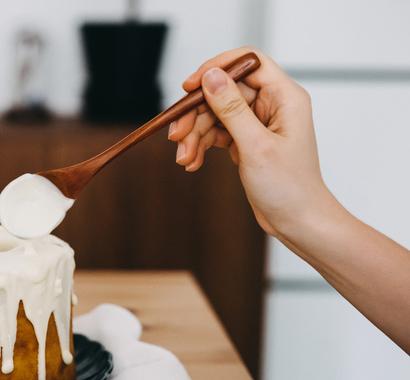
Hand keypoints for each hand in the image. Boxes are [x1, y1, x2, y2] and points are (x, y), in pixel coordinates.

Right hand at [168, 47, 337, 239]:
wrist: (298, 221)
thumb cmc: (289, 188)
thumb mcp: (256, 146)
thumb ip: (232, 109)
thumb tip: (212, 77)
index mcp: (284, 97)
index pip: (247, 62)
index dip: (216, 68)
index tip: (189, 86)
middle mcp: (272, 104)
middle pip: (223, 91)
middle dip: (197, 114)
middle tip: (177, 134)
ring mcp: (258, 122)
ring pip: (215, 113)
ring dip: (195, 134)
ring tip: (184, 157)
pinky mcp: (247, 139)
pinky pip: (216, 132)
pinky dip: (201, 145)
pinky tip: (192, 161)